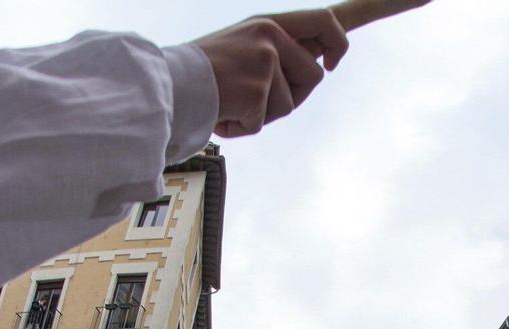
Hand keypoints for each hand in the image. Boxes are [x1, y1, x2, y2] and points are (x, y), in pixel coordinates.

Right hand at [193, 10, 347, 136]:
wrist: (170, 84)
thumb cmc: (202, 71)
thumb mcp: (243, 44)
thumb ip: (276, 49)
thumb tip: (315, 63)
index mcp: (268, 23)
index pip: (324, 21)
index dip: (339, 43)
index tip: (332, 62)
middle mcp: (271, 38)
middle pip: (313, 76)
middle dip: (294, 95)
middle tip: (259, 99)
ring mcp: (265, 64)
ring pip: (288, 105)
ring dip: (262, 114)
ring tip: (229, 101)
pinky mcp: (257, 92)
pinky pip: (262, 124)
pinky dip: (241, 127)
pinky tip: (221, 113)